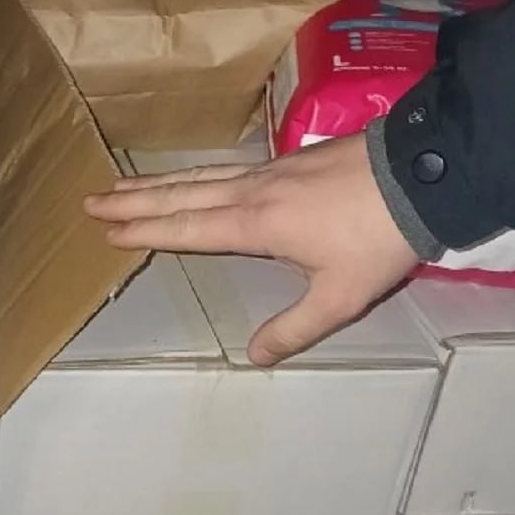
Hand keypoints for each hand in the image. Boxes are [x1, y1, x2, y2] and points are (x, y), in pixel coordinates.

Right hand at [84, 133, 418, 365]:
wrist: (423, 173)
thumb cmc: (379, 238)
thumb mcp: (341, 297)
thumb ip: (295, 327)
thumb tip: (255, 357)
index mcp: (255, 224)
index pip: (188, 228)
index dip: (147, 231)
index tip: (109, 232)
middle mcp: (252, 191)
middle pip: (181, 195)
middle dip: (134, 200)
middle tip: (92, 201)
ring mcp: (270, 170)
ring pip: (200, 176)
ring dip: (157, 183)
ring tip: (123, 185)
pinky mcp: (290, 158)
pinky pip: (224, 168)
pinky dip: (194, 173)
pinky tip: (193, 176)